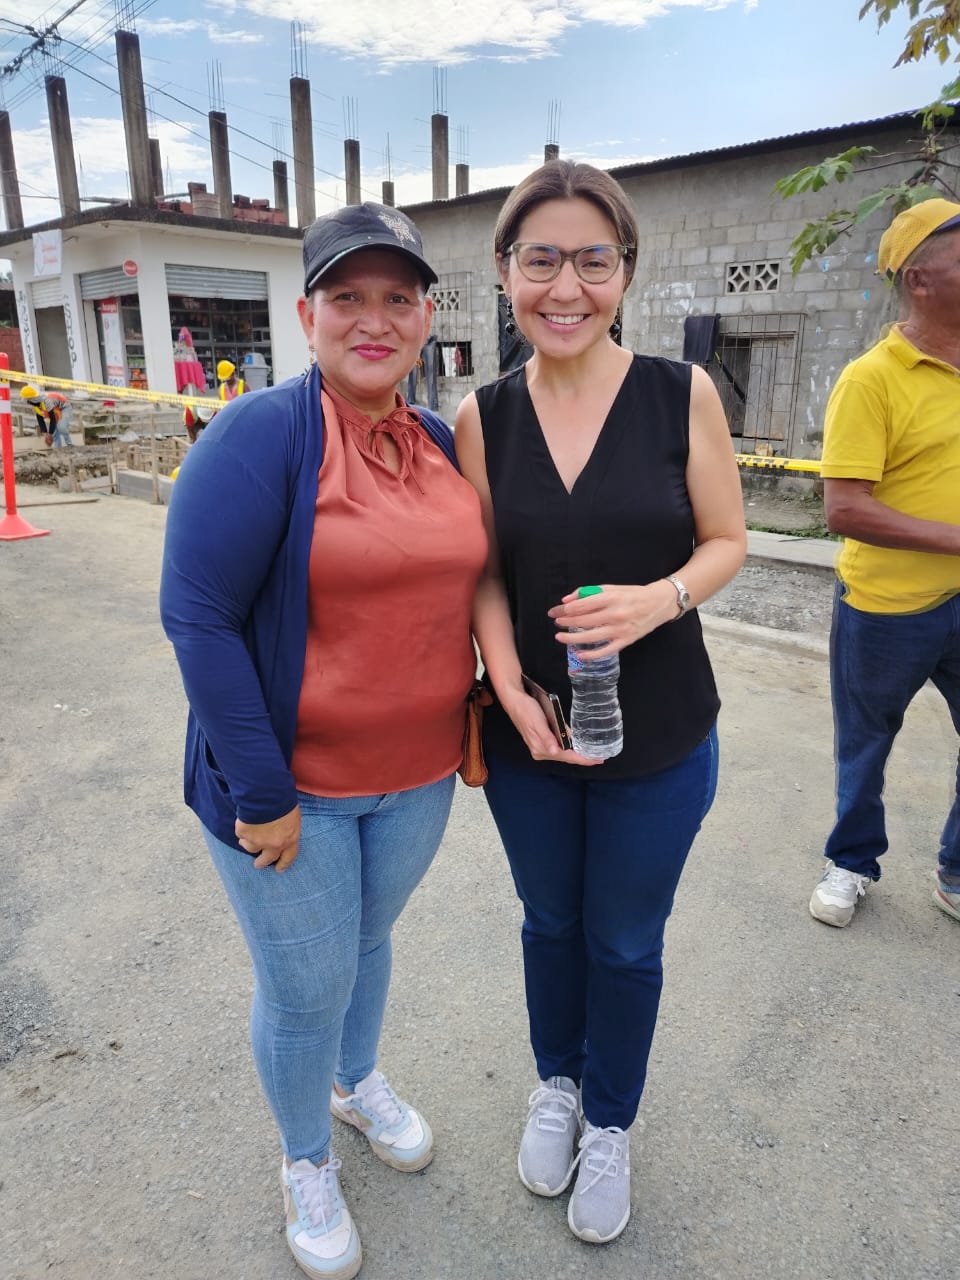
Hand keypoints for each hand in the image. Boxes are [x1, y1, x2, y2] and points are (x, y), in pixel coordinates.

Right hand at [235, 804, 301, 871]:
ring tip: (247, 835)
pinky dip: (242, 829)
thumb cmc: (284, 801)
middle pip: (267, 859)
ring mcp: (258, 841)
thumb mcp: (293, 816)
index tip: (279, 869)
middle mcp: (274, 844)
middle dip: (262, 862)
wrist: (267, 795)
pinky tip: (244, 820)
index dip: (284, 863)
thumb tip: (282, 831)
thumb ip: (288, 828)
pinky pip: (241, 834)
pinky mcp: (244, 834)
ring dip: (248, 842)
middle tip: (258, 864)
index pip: (289, 857)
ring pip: (250, 848)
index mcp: (290, 839)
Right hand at [499, 687, 602, 766]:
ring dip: (576, 754)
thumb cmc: (526, 710)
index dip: (583, 759)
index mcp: (541, 748)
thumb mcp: (538, 723)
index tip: (597, 760)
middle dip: (582, 758)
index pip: (566, 756)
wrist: (515, 700)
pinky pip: (559, 748)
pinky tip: (576, 747)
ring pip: (563, 753)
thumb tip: (555, 751)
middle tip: (599, 757)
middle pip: (566, 757)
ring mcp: (541, 747)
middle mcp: (541, 751)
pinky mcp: (542, 740)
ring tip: (591, 753)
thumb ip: (547, 738)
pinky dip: (569, 748)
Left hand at [548, 582, 676, 655]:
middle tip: (556, 623)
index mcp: (610, 598)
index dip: (564, 609)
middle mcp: (615, 614)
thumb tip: (567, 600)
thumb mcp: (611, 588)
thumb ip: (589, 592)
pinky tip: (579, 654)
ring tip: (559, 637)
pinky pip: (605, 651)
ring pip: (591, 637)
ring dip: (572, 638)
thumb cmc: (633, 594)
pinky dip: (591, 655)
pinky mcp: (625, 641)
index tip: (554, 612)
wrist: (659, 603)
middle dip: (565, 622)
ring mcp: (620, 629)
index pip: (581, 605)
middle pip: (583, 621)